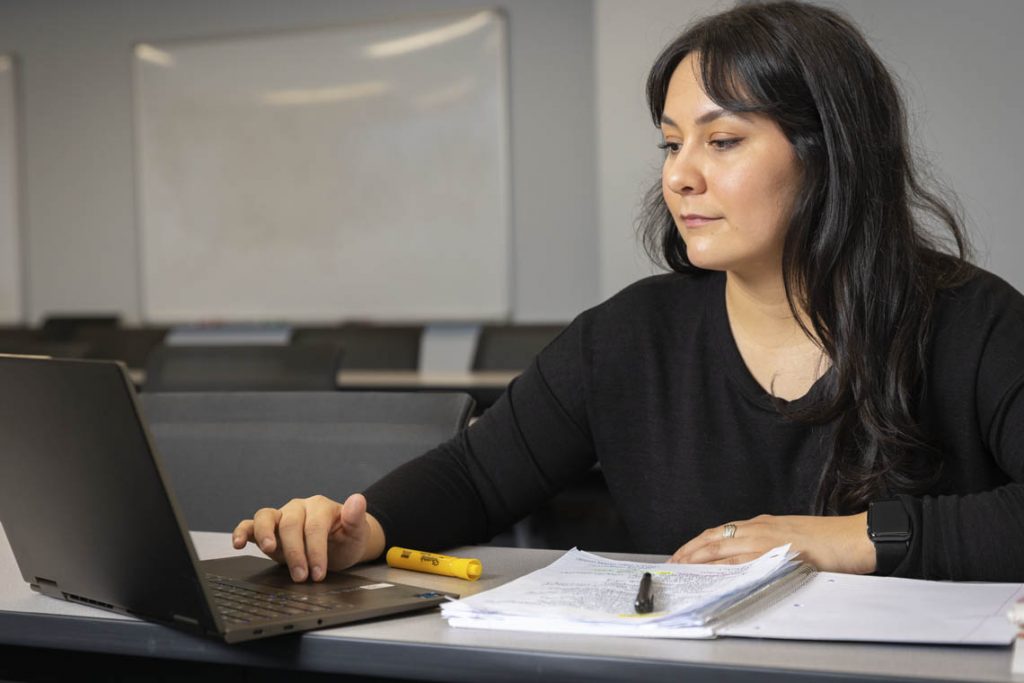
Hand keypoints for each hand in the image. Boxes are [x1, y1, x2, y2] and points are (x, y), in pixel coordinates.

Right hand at [232, 493, 385, 581]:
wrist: (339, 545)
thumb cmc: (347, 540)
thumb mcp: (357, 533)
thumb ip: (356, 518)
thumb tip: (358, 499)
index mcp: (321, 506)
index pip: (315, 526)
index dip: (315, 550)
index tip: (318, 573)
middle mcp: (299, 508)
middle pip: (291, 524)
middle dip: (296, 553)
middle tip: (301, 577)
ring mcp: (281, 516)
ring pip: (266, 517)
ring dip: (265, 535)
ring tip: (269, 550)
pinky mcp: (267, 529)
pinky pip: (250, 525)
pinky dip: (241, 532)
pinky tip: (237, 543)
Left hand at [669, 512, 875, 573]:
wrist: (857, 536)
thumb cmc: (829, 541)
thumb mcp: (790, 541)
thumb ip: (768, 549)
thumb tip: (747, 565)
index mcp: (762, 524)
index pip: (720, 532)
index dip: (698, 544)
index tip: (682, 554)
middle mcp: (760, 527)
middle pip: (715, 537)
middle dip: (690, 550)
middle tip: (672, 562)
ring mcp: (769, 537)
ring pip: (724, 545)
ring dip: (701, 557)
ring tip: (683, 567)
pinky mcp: (779, 549)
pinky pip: (746, 558)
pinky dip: (727, 565)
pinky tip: (714, 573)